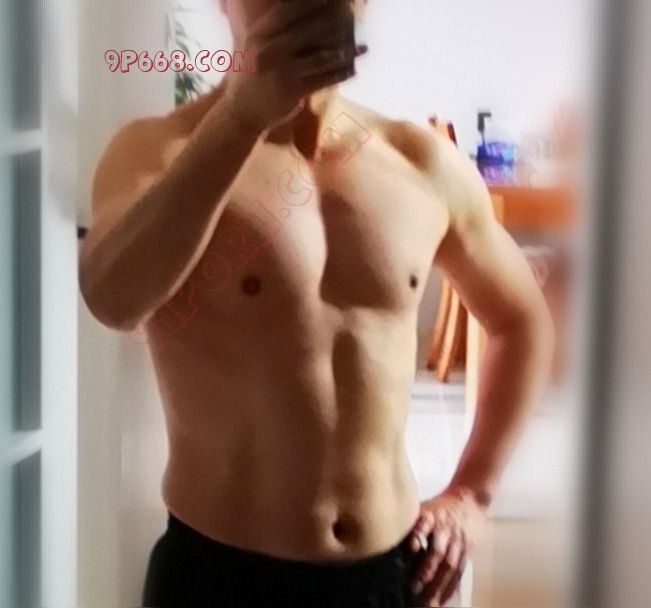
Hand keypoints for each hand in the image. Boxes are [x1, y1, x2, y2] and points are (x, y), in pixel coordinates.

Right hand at [224, 0, 366, 131]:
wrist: (241, 112)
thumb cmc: (251, 77)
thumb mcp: (254, 48)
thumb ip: (273, 32)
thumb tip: (303, 16)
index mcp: (259, 34)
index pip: (288, 11)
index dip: (309, 2)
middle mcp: (269, 49)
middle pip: (309, 30)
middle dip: (335, 23)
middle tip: (353, 18)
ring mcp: (282, 71)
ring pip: (322, 57)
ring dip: (346, 52)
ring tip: (363, 48)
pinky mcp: (293, 90)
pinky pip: (323, 80)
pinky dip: (340, 74)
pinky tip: (353, 70)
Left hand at [408, 490, 486, 606]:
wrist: (468, 501)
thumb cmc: (437, 507)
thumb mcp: (422, 507)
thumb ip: (409, 523)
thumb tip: (386, 535)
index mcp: (432, 515)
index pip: (423, 525)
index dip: (417, 536)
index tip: (409, 549)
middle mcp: (446, 529)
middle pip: (438, 551)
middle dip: (426, 571)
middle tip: (413, 588)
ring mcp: (458, 541)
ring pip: (450, 565)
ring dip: (439, 584)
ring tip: (427, 601)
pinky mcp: (467, 551)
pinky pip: (460, 571)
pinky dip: (451, 587)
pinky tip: (442, 599)